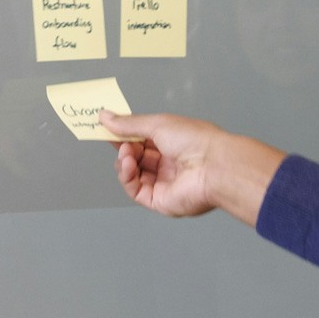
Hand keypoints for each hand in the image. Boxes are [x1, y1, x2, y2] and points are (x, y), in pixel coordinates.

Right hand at [99, 111, 286, 225]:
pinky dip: (126, 177)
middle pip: (136, 157)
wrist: (214, 167)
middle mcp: (169, 163)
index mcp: (173, 142)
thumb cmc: (195, 141)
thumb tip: (104, 117)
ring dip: (124, 161)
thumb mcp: (157, 124)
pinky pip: (135, 190)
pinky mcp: (159, 200)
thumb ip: (129, 124)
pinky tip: (127, 164)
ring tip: (126, 152)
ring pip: (132, 174)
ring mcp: (164, 182)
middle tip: (115, 140)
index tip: (107, 127)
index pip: (142, 139)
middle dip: (123, 148)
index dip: (125, 134)